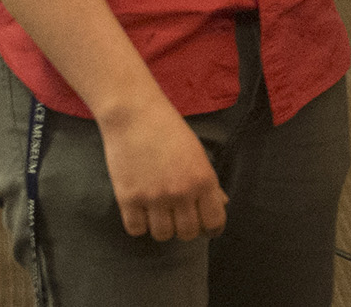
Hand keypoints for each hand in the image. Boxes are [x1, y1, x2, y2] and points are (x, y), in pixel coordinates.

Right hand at [96, 97, 226, 240]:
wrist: (135, 115)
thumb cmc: (170, 131)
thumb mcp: (197, 154)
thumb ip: (209, 183)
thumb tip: (221, 205)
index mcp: (203, 180)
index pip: (214, 221)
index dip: (212, 229)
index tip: (208, 229)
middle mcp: (181, 192)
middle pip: (188, 233)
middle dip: (186, 229)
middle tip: (180, 218)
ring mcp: (154, 197)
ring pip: (163, 235)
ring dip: (162, 228)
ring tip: (159, 213)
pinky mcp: (128, 199)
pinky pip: (136, 230)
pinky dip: (140, 225)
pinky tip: (141, 211)